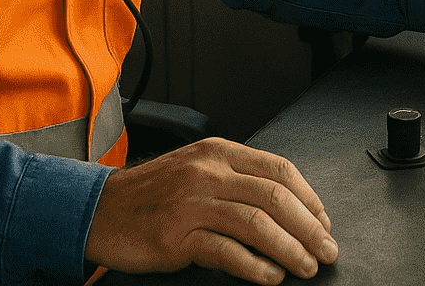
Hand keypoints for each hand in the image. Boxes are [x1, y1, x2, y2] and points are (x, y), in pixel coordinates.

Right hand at [84, 137, 337, 283]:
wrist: (98, 209)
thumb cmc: (152, 194)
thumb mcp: (196, 170)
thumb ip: (237, 180)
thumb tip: (288, 209)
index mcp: (219, 152)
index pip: (279, 169)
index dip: (309, 198)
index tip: (324, 223)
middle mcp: (208, 172)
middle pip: (275, 197)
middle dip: (309, 228)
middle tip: (327, 250)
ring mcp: (191, 203)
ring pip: (256, 224)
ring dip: (290, 249)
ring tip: (306, 267)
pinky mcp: (175, 236)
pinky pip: (225, 251)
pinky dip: (254, 266)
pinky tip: (270, 277)